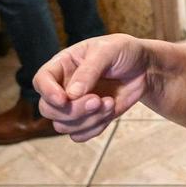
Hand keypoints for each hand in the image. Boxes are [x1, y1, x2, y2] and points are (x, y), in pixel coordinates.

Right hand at [33, 34, 151, 141]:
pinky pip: (79, 135)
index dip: (47, 93)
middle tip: (97, 100)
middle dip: (73, 110)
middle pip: (48, 109)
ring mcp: (75, 105)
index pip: (41, 81)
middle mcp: (63, 87)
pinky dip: (94, 129)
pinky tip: (110, 111)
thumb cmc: (123, 52)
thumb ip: (89, 70)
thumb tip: (71, 95)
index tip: (64, 99)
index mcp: (62, 65)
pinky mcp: (89, 118)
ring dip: (87, 120)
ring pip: (63, 126)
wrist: (143, 67)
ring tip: (109, 103)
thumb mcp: (108, 51)